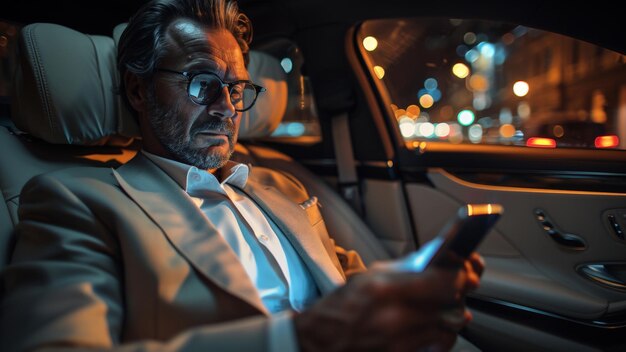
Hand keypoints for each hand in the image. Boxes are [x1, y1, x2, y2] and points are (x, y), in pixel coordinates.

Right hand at [294, 253, 483, 351]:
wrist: (318, 343)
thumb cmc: (340, 308)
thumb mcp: (368, 277)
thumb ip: (405, 271)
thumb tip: (438, 264)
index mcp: (386, 289)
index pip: (444, 282)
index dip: (461, 276)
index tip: (467, 272)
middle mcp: (396, 318)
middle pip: (452, 307)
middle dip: (457, 296)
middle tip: (456, 288)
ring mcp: (401, 344)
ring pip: (449, 329)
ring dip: (449, 318)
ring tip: (438, 309)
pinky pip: (437, 347)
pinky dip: (439, 336)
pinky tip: (430, 328)